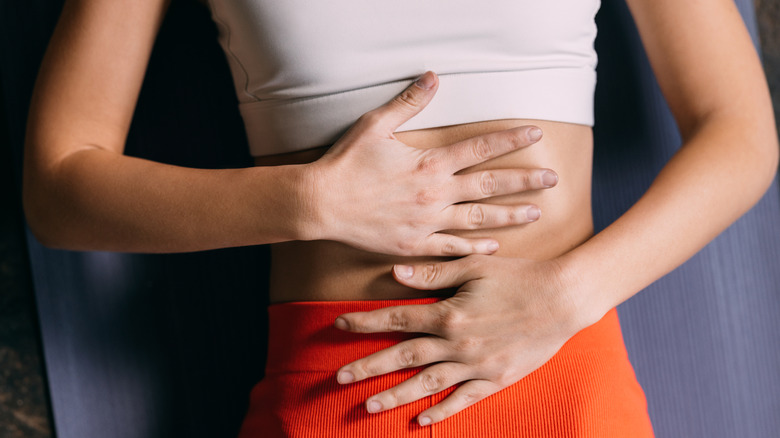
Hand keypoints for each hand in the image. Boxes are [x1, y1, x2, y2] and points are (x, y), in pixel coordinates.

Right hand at [304, 71, 557, 256]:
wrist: (322, 204)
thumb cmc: (347, 163)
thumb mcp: (375, 124)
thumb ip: (409, 102)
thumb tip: (433, 77)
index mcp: (430, 163)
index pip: (480, 148)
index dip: (510, 139)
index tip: (536, 134)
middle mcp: (436, 193)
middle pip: (490, 185)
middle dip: (524, 181)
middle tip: (552, 180)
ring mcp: (428, 221)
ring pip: (479, 219)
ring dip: (509, 215)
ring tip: (535, 213)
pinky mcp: (415, 243)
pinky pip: (452, 247)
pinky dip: (474, 247)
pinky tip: (494, 246)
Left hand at [333, 255, 600, 425]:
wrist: (564, 298)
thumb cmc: (519, 276)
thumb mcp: (475, 267)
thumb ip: (434, 272)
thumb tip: (395, 272)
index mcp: (449, 313)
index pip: (397, 319)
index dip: (365, 323)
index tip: (339, 325)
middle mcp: (457, 343)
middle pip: (403, 357)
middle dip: (368, 366)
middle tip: (338, 377)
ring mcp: (476, 365)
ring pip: (427, 383)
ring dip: (394, 395)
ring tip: (367, 405)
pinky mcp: (496, 379)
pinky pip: (463, 399)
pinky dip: (441, 411)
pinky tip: (420, 420)